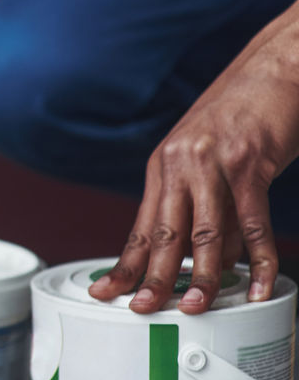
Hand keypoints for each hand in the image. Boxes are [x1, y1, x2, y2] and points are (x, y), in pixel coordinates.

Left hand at [88, 0, 298, 313]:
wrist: (275, 69)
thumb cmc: (243, 114)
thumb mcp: (208, 157)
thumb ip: (204, 203)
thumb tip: (209, 258)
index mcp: (164, 165)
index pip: (140, 225)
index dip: (124, 262)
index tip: (105, 291)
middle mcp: (181, 164)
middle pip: (163, 232)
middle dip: (152, 276)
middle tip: (143, 310)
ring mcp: (214, 163)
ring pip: (204, 232)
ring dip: (201, 274)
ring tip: (197, 307)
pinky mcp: (249, 162)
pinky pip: (251, 221)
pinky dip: (256, 258)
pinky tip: (257, 284)